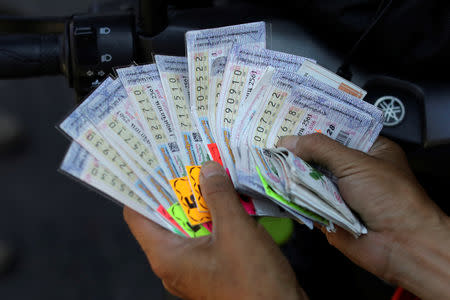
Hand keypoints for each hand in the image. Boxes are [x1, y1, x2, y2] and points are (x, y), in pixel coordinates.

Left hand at [124, 161, 307, 299]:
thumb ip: (219, 196)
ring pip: (190, 225)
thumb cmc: (253, 280)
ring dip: (201, 201)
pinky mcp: (214, 268)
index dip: (143, 187)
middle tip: (188, 159)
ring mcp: (194, 267)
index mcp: (166, 256)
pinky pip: (207, 236)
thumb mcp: (235, 230)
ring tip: (211, 172)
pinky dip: (215, 216)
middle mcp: (174, 262)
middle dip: (178, 188)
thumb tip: (207, 168)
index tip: (154, 163)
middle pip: (165, 217)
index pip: (137, 215)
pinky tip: (230, 198)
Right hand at [279, 134, 449, 299]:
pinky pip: (305, 202)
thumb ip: (320, 148)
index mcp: (368, 150)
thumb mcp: (355, 162)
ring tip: (266, 163)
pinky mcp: (328, 214)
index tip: (287, 122)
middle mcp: (352, 171)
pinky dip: (291, 197)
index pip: (335, 132)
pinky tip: (273, 186)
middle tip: (270, 144)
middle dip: (297, 152)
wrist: (401, 245)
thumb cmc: (390, 197)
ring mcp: (339, 194)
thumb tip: (288, 141)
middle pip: (318, 157)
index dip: (312, 127)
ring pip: (308, 180)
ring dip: (291, 175)